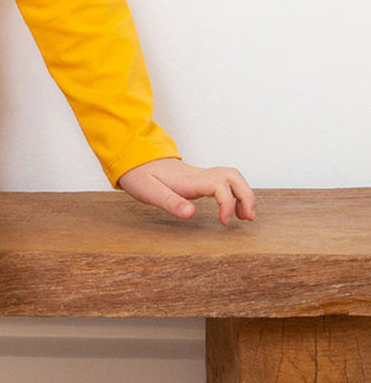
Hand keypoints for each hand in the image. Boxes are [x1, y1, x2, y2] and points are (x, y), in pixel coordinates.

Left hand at [117, 157, 255, 227]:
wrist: (134, 159)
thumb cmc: (140, 175)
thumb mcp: (148, 192)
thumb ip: (170, 202)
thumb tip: (191, 214)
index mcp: (188, 179)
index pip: (219, 185)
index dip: (228, 203)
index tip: (224, 223)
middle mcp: (198, 175)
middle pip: (233, 176)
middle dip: (246, 195)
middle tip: (248, 218)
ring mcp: (200, 175)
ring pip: (231, 177)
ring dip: (243, 194)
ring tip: (246, 216)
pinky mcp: (198, 179)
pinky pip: (224, 182)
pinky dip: (234, 194)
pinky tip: (231, 209)